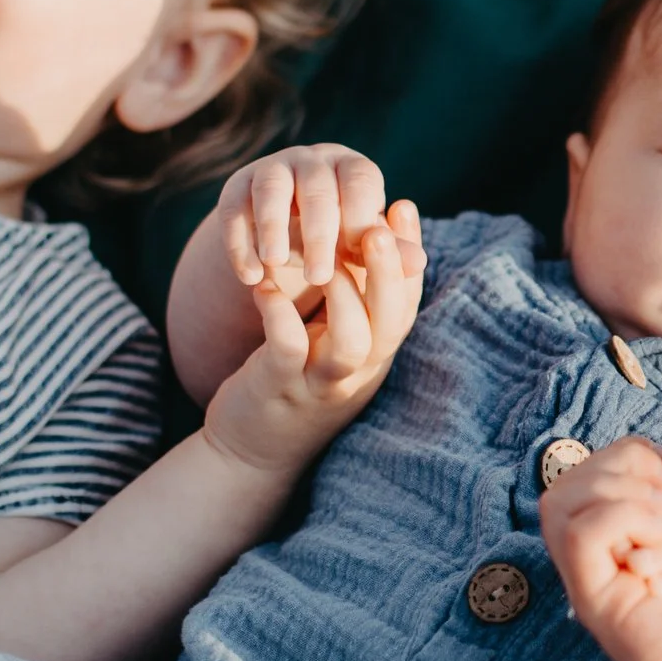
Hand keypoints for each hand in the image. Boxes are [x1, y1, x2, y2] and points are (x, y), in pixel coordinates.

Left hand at [201, 151, 425, 476]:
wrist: (251, 454)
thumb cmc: (296, 384)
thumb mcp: (334, 344)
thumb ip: (357, 303)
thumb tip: (377, 242)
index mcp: (375, 355)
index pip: (406, 303)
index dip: (410, 255)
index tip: (404, 205)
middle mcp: (357, 373)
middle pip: (390, 323)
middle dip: (388, 272)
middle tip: (379, 224)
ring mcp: (319, 385)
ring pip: (351, 342)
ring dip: (345, 295)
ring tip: (329, 256)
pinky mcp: (277, 391)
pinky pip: (287, 350)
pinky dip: (279, 314)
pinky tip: (265, 285)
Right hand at [217, 143, 424, 296]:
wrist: (290, 233)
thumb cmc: (341, 237)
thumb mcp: (365, 246)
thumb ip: (389, 252)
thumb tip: (418, 264)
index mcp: (352, 169)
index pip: (359, 182)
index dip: (358, 217)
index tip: (356, 256)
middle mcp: (313, 161)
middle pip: (316, 188)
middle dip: (318, 234)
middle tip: (318, 278)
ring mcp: (272, 169)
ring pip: (271, 189)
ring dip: (271, 227)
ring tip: (275, 265)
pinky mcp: (237, 187)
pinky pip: (234, 209)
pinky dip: (239, 242)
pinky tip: (249, 275)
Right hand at [542, 440, 661, 660]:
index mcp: (636, 541)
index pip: (605, 467)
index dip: (643, 456)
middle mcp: (609, 560)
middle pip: (576, 476)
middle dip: (629, 463)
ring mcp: (598, 583)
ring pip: (562, 500)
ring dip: (621, 489)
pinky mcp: (598, 605)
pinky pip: (579, 535)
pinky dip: (622, 515)